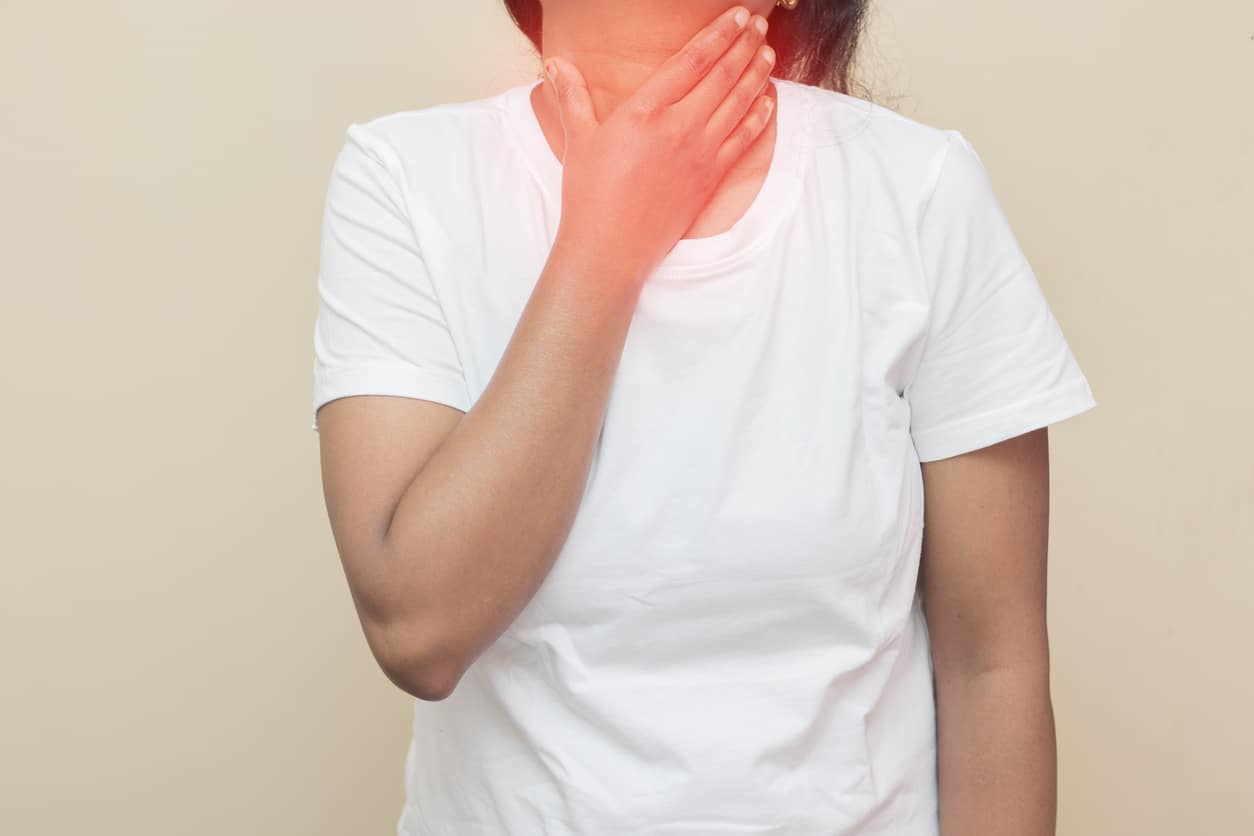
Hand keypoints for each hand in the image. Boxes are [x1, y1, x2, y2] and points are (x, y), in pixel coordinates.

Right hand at [543, 5, 775, 284]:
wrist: (611, 248)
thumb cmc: (590, 196)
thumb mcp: (578, 140)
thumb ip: (571, 97)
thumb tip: (554, 64)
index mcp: (644, 111)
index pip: (692, 61)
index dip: (719, 34)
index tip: (737, 17)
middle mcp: (678, 127)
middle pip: (722, 76)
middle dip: (744, 47)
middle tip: (758, 27)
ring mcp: (699, 154)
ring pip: (738, 105)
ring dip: (757, 76)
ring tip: (768, 54)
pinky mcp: (710, 179)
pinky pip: (743, 141)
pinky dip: (759, 118)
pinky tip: (768, 101)